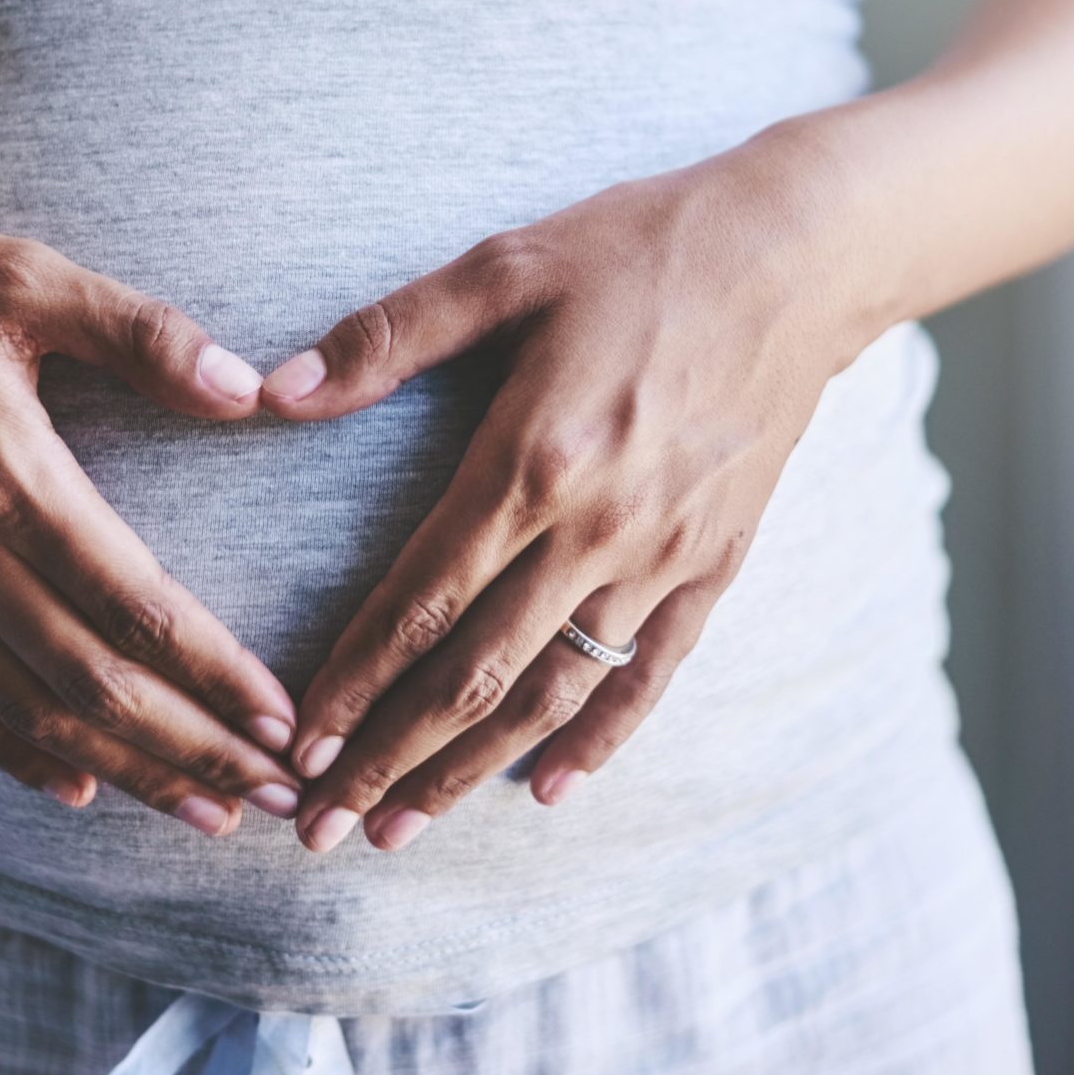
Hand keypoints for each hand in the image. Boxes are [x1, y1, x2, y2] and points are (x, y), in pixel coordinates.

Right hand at [0, 181, 305, 836]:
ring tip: (205, 813)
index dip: (216, 675)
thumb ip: (145, 334)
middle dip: (192, 750)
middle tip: (274, 795)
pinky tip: (80, 786)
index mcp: (4, 475)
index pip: (133, 605)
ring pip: (27, 713)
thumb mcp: (29, 276)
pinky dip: (16, 754)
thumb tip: (249, 391)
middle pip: (90, 685)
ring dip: (125, 769)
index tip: (283, 723)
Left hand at [259, 133, 879, 852]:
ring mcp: (662, 555)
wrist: (800, 254)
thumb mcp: (505, 264)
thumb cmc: (639, 246)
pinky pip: (649, 673)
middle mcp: (596, 525)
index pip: (420, 599)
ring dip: (470, 768)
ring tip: (403, 827)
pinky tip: (545, 788)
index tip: (298, 744)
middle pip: (475, 671)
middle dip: (389, 756)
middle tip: (324, 828)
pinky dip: (598, 738)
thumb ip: (389, 335)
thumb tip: (274, 389)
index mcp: (531, 456)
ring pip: (552, 690)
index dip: (352, 681)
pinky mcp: (714, 563)